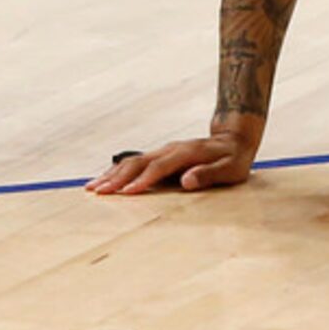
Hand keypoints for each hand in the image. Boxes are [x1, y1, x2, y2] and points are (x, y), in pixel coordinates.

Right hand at [86, 125, 259, 194]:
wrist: (236, 137)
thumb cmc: (234, 158)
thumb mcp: (231, 169)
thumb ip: (210, 174)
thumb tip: (188, 181)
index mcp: (188, 154)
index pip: (160, 167)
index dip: (143, 180)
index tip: (125, 193)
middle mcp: (172, 149)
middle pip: (140, 162)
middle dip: (117, 177)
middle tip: (97, 191)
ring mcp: (165, 150)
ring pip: (133, 161)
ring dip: (112, 173)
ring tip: (92, 187)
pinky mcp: (161, 155)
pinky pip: (136, 162)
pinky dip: (118, 170)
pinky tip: (105, 180)